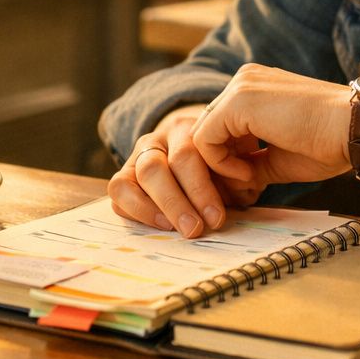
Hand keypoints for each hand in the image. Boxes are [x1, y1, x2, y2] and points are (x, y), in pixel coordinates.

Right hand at [107, 105, 262, 237]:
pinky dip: (136, 210)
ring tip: (176, 230)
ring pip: (137, 177)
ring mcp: (139, 154)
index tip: (216, 218)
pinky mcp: (124, 174)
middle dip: (175, 203)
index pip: (187, 155)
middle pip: (156, 167)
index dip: (201, 189)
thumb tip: (240, 196)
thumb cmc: (222, 161)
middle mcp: (159, 138)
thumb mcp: (235, 163)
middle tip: (195, 229)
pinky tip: (159, 225)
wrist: (197, 149)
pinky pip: (119, 190)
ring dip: (157, 207)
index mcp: (188, 128)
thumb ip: (236, 177)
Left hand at [191, 64, 351, 188]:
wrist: (355, 129)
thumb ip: (250, 161)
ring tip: (250, 182)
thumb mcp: (278, 156)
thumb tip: (229, 183)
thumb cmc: (328, 143)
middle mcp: (245, 80)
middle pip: (209, 128)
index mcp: (256, 88)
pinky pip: (204, 139)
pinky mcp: (238, 101)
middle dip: (222, 164)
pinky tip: (250, 174)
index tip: (252, 182)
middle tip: (246, 188)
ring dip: (220, 166)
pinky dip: (220, 164)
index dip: (230, 159)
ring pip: (202, 134)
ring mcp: (240, 87)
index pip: (222, 125)